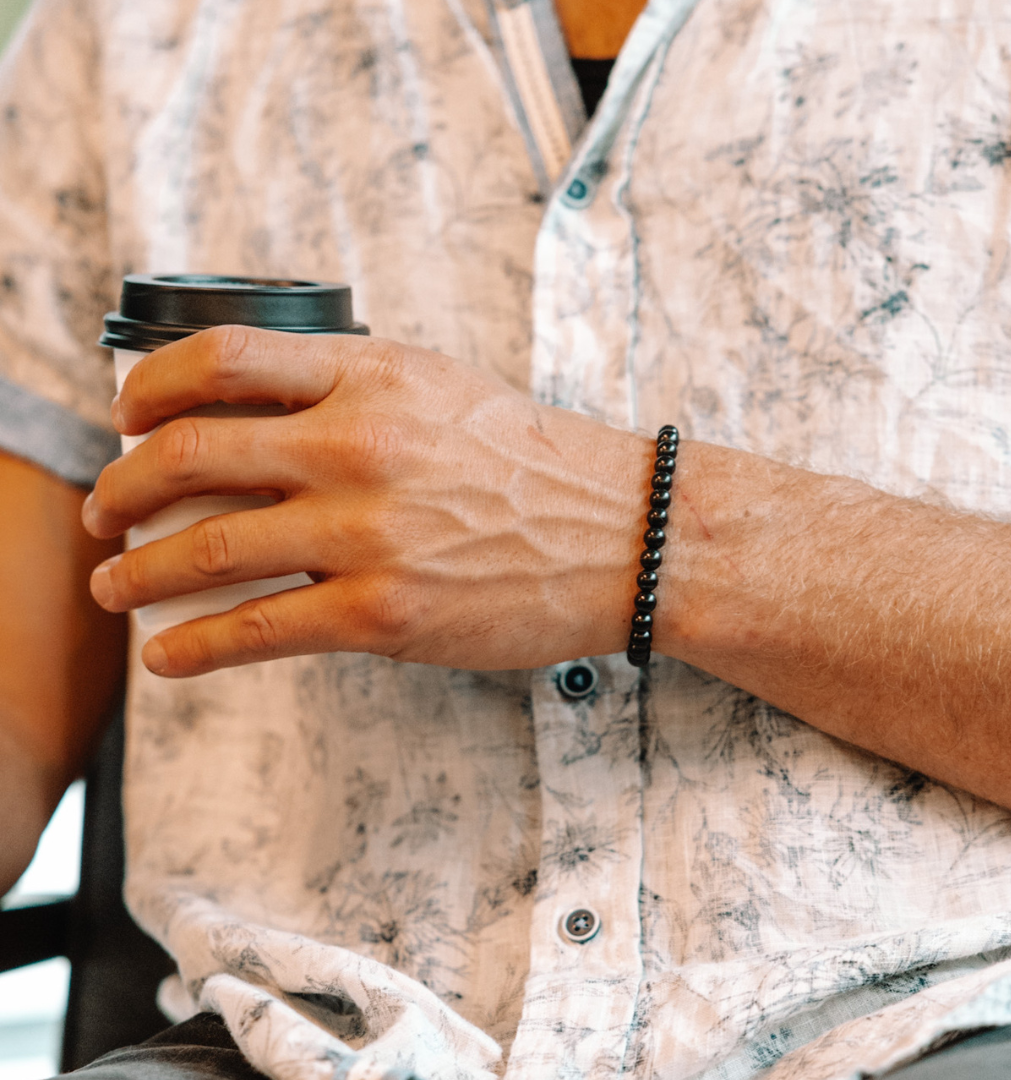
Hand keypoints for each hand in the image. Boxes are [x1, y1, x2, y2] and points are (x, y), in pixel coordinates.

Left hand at [83, 327, 650, 676]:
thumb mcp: (441, 391)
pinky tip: (166, 656)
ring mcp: (366, 533)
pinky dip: (193, 646)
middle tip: (104, 511)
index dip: (150, 387)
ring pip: (205, 549)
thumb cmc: (537, 465)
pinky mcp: (380, 614)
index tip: (128, 417)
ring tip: (114, 585)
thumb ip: (350, 392)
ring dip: (137, 572)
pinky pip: (254, 630)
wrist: (622, 535)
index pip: (224, 357)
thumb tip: (254, 419)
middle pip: (190, 453)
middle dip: (122, 487)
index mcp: (373, 377)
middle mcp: (359, 445)